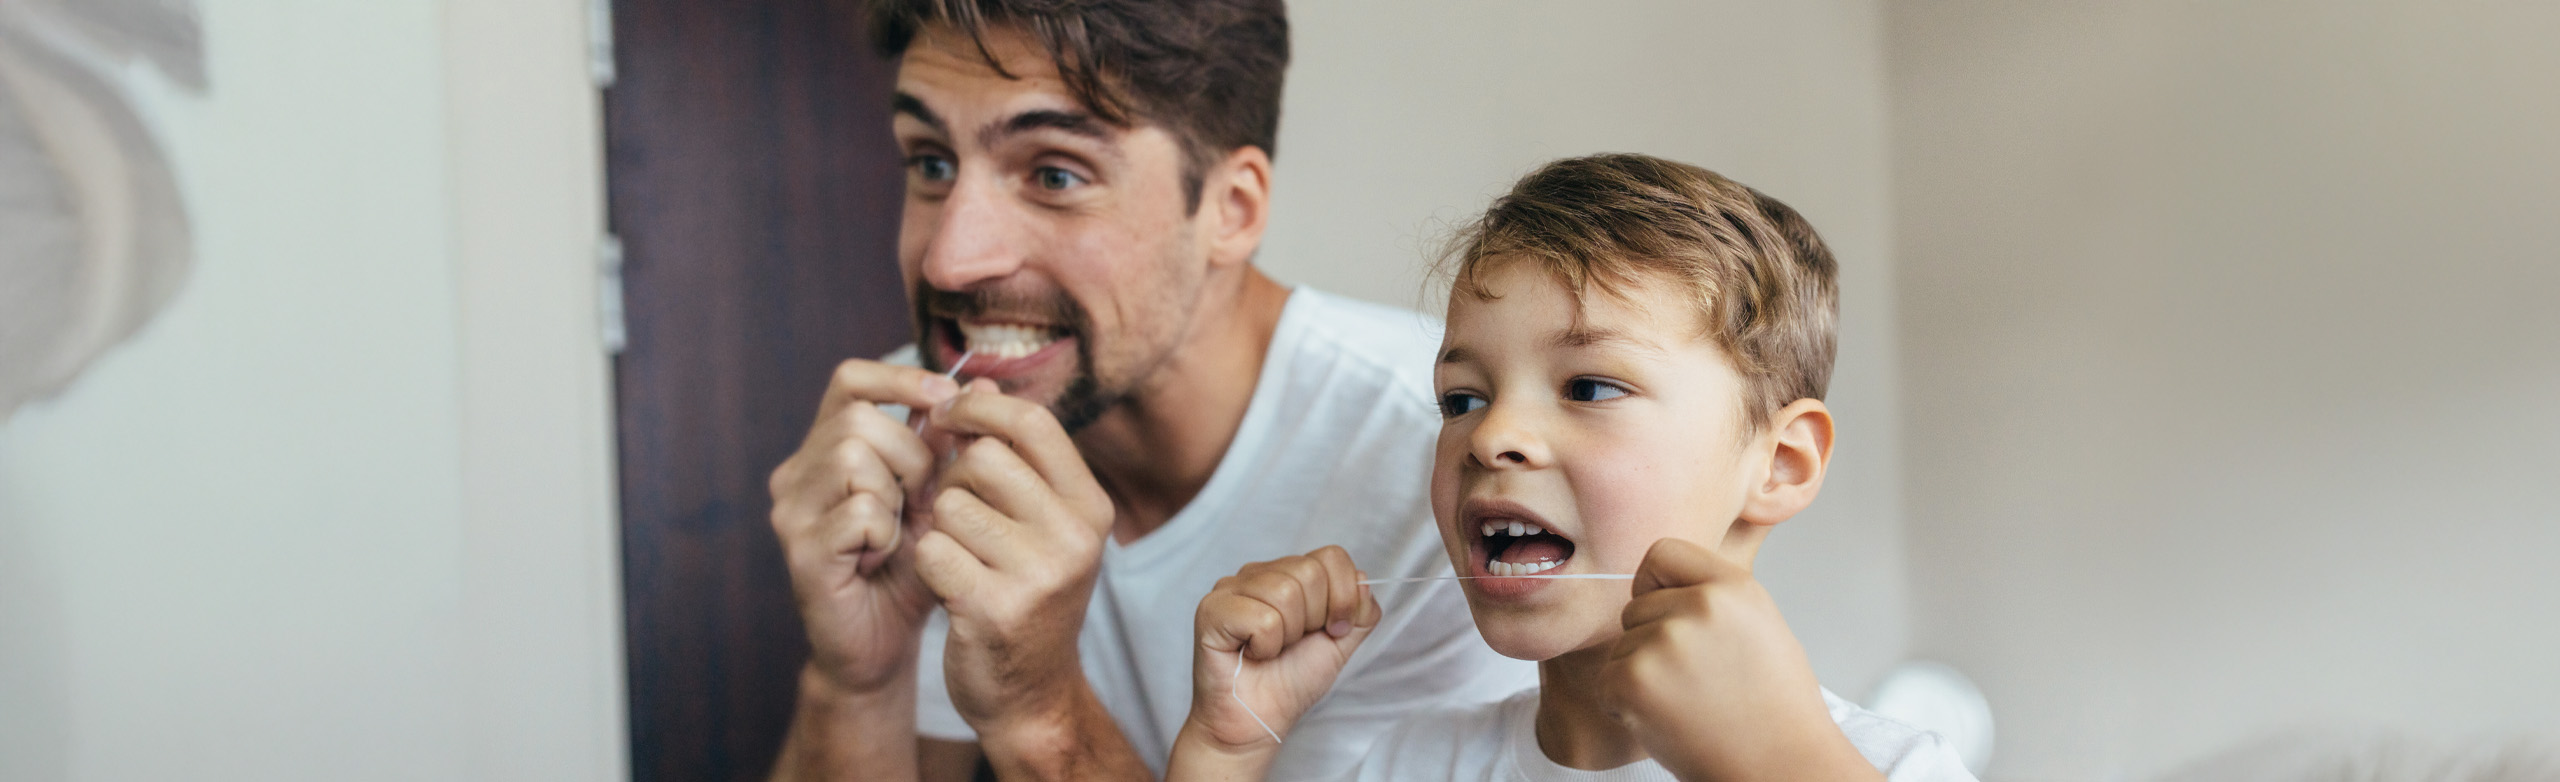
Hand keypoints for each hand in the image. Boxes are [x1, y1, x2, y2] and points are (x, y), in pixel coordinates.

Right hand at [767, 359, 962, 695]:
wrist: (883, 645)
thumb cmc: (910, 568)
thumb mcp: (938, 497)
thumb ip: (950, 444)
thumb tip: (982, 383)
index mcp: (825, 449)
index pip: (849, 380)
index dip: (899, 379)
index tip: (945, 398)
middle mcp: (797, 473)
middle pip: (858, 419)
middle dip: (910, 454)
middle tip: (922, 500)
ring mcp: (791, 512)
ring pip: (853, 456)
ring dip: (897, 494)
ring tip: (900, 531)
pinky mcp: (799, 550)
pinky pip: (859, 511)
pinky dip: (885, 533)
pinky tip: (882, 557)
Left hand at [907, 379, 1118, 736]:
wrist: (1031, 695)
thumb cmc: (1026, 594)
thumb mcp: (1039, 523)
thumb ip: (1011, 456)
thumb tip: (972, 380)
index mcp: (1091, 506)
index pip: (1033, 422)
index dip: (980, 407)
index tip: (946, 414)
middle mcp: (1075, 537)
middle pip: (984, 458)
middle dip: (953, 479)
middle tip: (956, 513)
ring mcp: (1039, 575)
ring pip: (950, 505)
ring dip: (939, 527)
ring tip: (960, 558)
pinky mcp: (994, 609)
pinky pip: (932, 551)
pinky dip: (927, 565)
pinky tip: (949, 588)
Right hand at [1179, 546, 1380, 753]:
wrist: (1257, 723)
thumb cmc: (1290, 682)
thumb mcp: (1340, 643)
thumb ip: (1359, 611)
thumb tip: (1362, 579)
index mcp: (1287, 574)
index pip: (1331, 556)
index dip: (1343, 597)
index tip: (1333, 630)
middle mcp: (1257, 573)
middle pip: (1309, 572)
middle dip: (1314, 619)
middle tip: (1293, 644)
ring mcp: (1230, 588)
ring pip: (1285, 592)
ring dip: (1288, 635)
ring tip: (1270, 650)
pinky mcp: (1211, 610)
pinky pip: (1262, 618)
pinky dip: (1266, 646)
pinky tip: (1252, 654)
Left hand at [1604, 538, 1877, 781]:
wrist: (1782, 767)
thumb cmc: (1774, 708)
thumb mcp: (1760, 625)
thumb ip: (1713, 595)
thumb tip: (1660, 582)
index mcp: (1734, 587)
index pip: (1662, 553)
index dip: (1657, 585)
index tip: (1672, 614)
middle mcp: (1699, 606)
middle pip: (1636, 605)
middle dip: (1652, 640)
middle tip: (1696, 680)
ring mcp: (1664, 642)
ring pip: (1622, 646)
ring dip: (1641, 676)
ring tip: (1690, 703)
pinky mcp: (1634, 680)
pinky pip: (1607, 680)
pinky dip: (1626, 705)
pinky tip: (1669, 720)